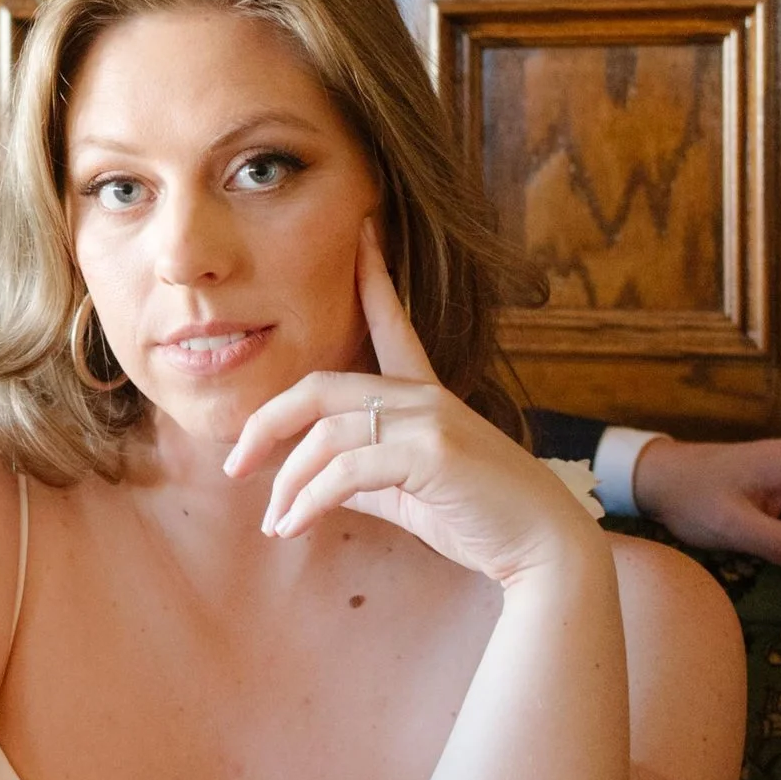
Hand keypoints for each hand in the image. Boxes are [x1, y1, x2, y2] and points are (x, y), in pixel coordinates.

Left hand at [225, 220, 599, 588]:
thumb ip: (365, 480)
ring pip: (326, 436)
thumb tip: (312, 487)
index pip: (393, 322)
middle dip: (267, 423)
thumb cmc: (481, 519)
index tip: (362, 231)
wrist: (544, 548)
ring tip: (274, 522)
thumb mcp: (410, 493)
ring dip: (288, 484)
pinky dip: (309, 500)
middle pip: (320, 387)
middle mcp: (426, 395)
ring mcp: (430, 419)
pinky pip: (346, 471)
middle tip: (236, 464)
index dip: (374, 277)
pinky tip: (293, 526)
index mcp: (426, 394)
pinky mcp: (432, 453)